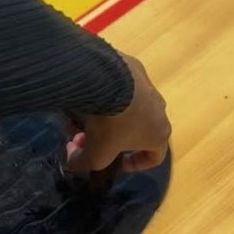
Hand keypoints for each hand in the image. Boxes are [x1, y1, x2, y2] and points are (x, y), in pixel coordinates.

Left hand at [65, 52, 170, 175]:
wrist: (106, 81)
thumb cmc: (110, 125)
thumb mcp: (95, 154)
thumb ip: (85, 164)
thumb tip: (73, 160)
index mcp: (159, 134)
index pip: (154, 157)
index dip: (134, 165)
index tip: (114, 163)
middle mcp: (160, 110)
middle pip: (133, 132)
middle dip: (107, 139)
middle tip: (84, 138)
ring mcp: (148, 87)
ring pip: (126, 108)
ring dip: (105, 118)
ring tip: (80, 117)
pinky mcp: (135, 68)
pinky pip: (121, 87)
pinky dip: (106, 95)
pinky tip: (88, 96)